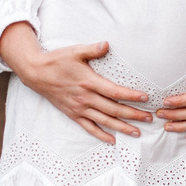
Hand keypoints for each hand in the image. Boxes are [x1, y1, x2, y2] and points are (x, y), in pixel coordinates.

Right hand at [0, 24, 152, 142]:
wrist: (36, 73)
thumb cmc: (57, 60)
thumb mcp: (75, 51)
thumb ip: (92, 49)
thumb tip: (106, 44)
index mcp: (89, 82)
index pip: (115, 91)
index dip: (131, 96)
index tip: (145, 98)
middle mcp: (85, 98)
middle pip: (114, 109)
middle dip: (133, 114)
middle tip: (150, 118)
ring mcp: (79, 108)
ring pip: (104, 121)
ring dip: (122, 127)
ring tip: (137, 132)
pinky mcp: (73, 114)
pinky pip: (89, 127)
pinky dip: (101, 135)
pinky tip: (113, 140)